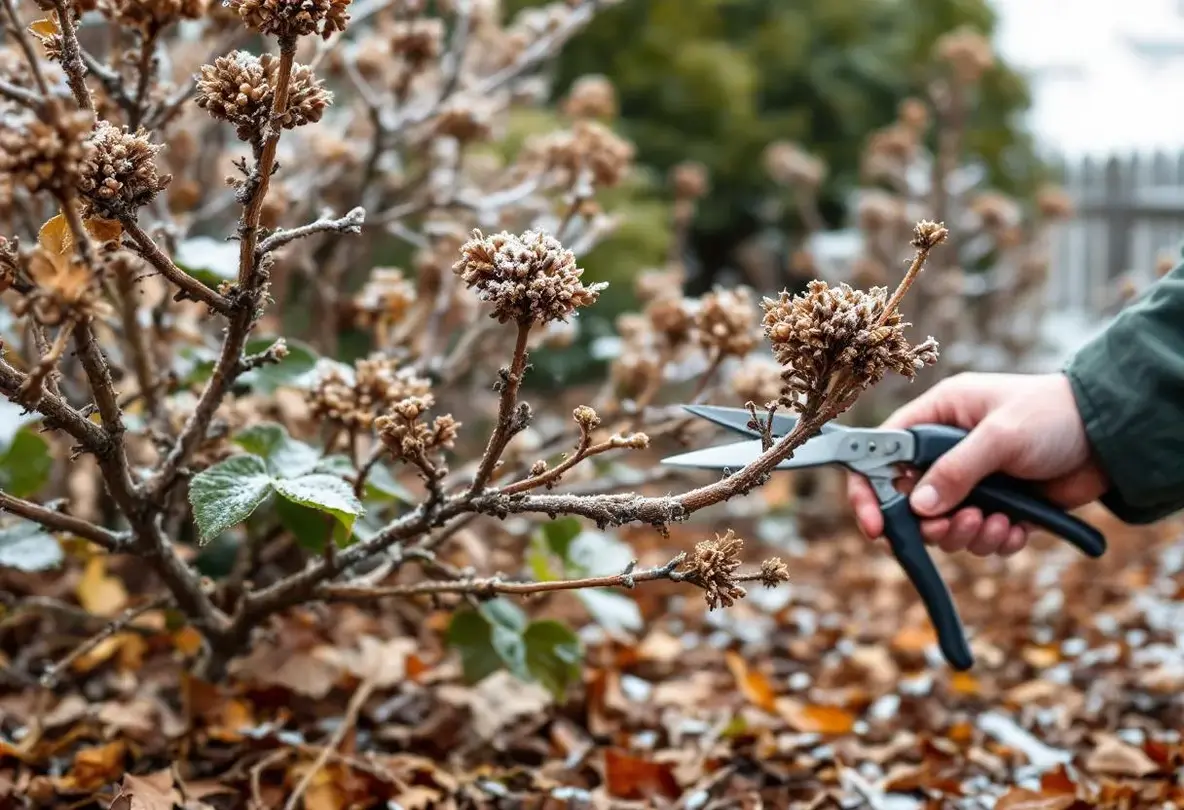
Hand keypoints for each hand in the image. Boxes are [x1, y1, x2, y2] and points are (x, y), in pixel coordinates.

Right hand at [846, 372, 1109, 556]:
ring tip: (995, 524)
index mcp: (937, 417)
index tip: (874, 525)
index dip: (870, 489)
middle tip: (956, 526)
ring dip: (965, 534)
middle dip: (931, 523)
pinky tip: (1016, 528)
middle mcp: (947, 450)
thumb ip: (956, 470)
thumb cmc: (1054, 415)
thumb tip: (919, 508)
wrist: (1112, 435)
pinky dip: (994, 540)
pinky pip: (979, 536)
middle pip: (910, 500)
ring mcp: (973, 480)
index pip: (882, 453)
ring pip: (944, 525)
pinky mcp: (999, 506)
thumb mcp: (1001, 436)